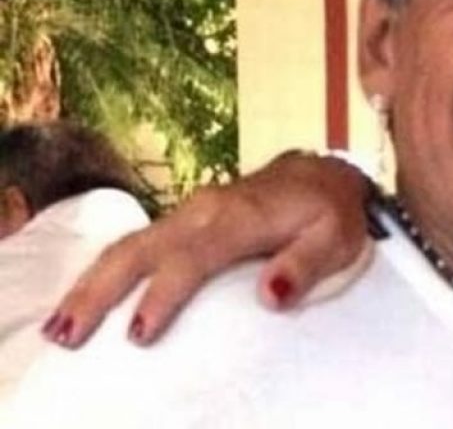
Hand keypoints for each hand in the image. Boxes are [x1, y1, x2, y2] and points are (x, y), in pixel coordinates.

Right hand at [44, 150, 372, 346]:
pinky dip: (106, 271)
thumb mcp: (336, 238)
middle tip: (69, 332)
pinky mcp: (183, 220)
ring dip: (92, 283)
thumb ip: (306, 265)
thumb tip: (271, 296)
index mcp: (240, 216)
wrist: (324, 173)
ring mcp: (189, 212)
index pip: (193, 258)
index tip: (140, 332)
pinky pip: (136, 244)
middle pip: (141, 248)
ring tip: (60, 325)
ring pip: (129, 245)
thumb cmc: (331, 212)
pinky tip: (86, 300)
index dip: (164, 294)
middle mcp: (205, 210)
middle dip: (101, 289)